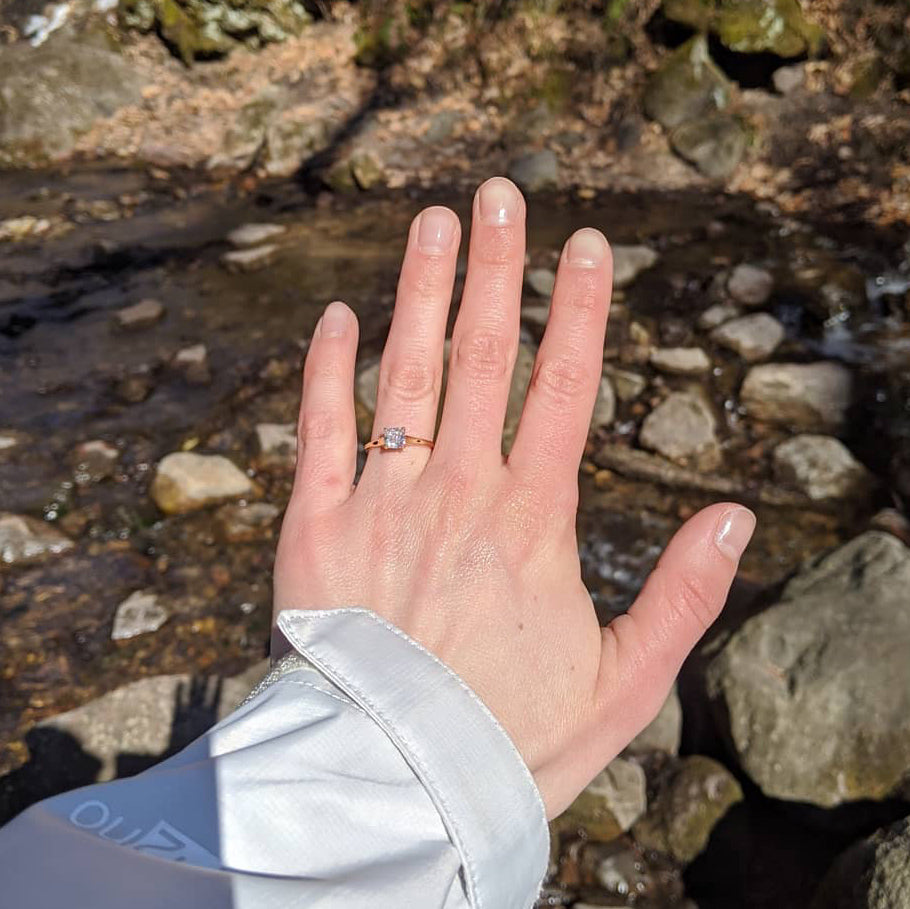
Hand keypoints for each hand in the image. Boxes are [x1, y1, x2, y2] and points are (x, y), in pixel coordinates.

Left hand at [273, 177, 754, 816]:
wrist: (400, 788)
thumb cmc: (514, 739)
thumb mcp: (625, 683)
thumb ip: (686, 598)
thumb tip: (739, 515)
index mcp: (532, 523)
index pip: (564, 387)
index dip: (578, 308)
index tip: (588, 243)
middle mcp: (456, 495)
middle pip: (483, 357)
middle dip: (497, 267)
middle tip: (503, 191)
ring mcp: (380, 505)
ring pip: (404, 374)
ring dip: (420, 290)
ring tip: (434, 220)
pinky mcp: (313, 530)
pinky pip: (319, 431)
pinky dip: (326, 370)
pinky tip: (338, 315)